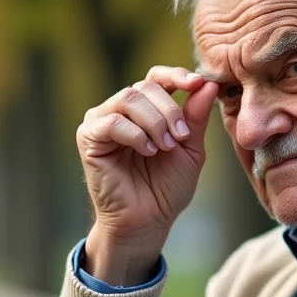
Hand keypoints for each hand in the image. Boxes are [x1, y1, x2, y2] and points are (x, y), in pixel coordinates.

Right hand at [77, 66, 217, 284]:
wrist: (147, 220)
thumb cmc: (166, 188)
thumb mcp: (190, 149)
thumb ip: (195, 117)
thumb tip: (208, 84)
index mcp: (145, 109)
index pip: (156, 78)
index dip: (176, 75)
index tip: (197, 83)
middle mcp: (120, 111)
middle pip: (145, 87)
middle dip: (169, 111)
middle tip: (180, 138)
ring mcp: (101, 122)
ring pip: (128, 99)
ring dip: (154, 122)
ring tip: (165, 147)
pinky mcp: (88, 138)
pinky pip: (112, 121)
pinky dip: (135, 134)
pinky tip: (148, 151)